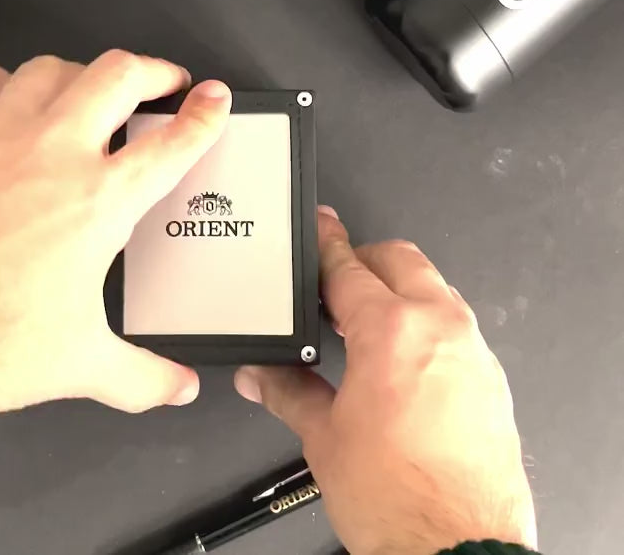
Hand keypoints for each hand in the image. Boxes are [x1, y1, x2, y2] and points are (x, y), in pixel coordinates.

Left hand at [0, 51, 231, 417]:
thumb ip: (144, 377)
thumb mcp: (81, 364)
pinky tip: (2, 96)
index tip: (213, 99)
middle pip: (119, 74)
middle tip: (161, 79)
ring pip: (50, 68)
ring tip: (86, 89)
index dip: (204, 114)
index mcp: (100, 202)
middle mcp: (54, 153)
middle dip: (152, 69)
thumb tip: (180, 387)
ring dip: (78, 74)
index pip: (173, 142)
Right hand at [234, 209, 536, 554]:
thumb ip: (286, 390)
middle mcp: (439, 328)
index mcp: (390, 330)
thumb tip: (258, 374)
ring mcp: (471, 351)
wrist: (458, 552)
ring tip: (365, 320)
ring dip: (398, 289)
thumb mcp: (323, 437)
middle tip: (335, 281)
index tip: (320, 226)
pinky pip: (456, 324)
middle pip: (399, 258)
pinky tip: (402, 358)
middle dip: (364, 258)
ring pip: (433, 287)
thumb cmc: (400, 501)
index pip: (348, 266)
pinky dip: (425, 321)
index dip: (326, 243)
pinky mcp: (490, 377)